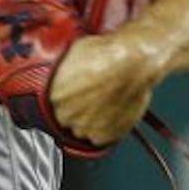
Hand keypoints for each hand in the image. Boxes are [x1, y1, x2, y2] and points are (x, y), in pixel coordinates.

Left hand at [51, 31, 159, 147]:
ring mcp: (85, 127)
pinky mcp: (104, 136)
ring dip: (93, 120)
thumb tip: (66, 67)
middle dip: (79, 109)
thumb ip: (66, 69)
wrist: (134, 63)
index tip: (77, 94)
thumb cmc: (109, 54)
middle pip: (67, 118)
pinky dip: (108, 129)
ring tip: (107, 104)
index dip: (69, 98)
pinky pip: (102, 137)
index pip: (55, 103)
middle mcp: (66, 114)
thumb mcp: (74, 52)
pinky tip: (114, 113)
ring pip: (84, 129)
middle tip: (94, 98)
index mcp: (54, 94)